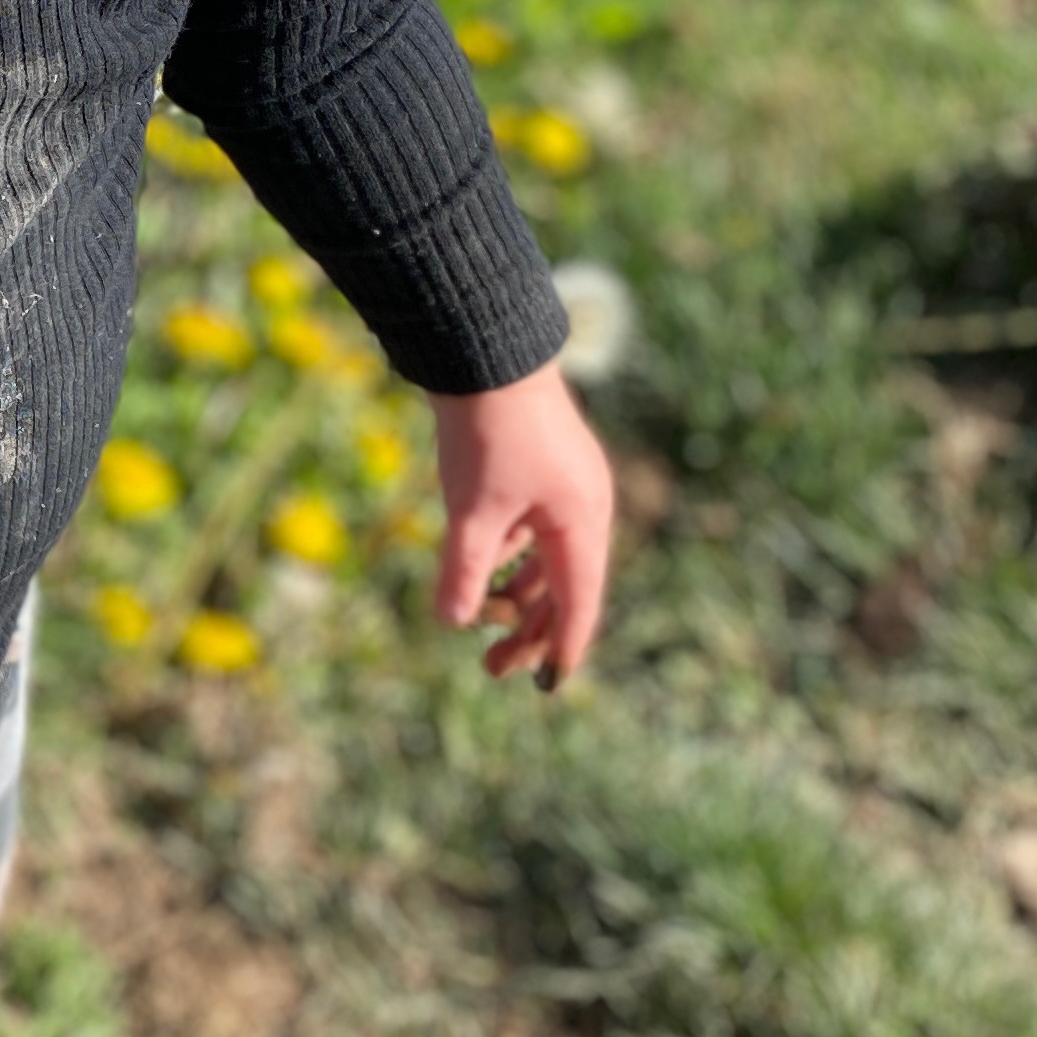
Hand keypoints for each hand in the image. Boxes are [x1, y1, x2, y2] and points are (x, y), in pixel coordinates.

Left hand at [429, 364, 612, 688]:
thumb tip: (454, 623)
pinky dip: (509, 557)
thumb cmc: (486, 432)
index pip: (578, 603)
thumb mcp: (470, 511)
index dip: (561, 648)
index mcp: (581, 522)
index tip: (549, 686)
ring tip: (481, 625)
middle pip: (562, 588)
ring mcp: (563, 487)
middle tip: (492, 670)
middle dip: (528, 631)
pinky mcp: (539, 469)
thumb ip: (464, 572)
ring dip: (516, 594)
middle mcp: (583, 507)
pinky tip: (481, 571)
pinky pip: (531, 530)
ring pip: (545, 559)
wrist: (485, 349)